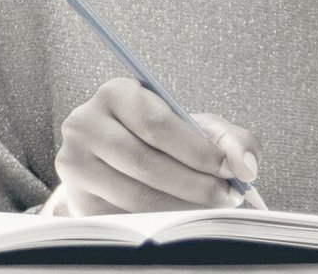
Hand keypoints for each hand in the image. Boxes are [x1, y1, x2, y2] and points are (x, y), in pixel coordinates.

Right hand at [45, 78, 260, 215]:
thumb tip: (244, 165)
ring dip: (181, 207)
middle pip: (145, 162)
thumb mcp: (196, 129)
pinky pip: (123, 218)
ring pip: (134, 195)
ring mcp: (74, 163)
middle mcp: (84, 123)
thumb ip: (230, 140)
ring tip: (207, 208)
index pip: (158, 125)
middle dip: (195, 184)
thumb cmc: (161, 141)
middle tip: (225, 196)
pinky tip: (178, 219)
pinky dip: (157, 223)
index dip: (199, 151)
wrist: (116, 164)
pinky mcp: (76, 198)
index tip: (231, 171)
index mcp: (116, 94)